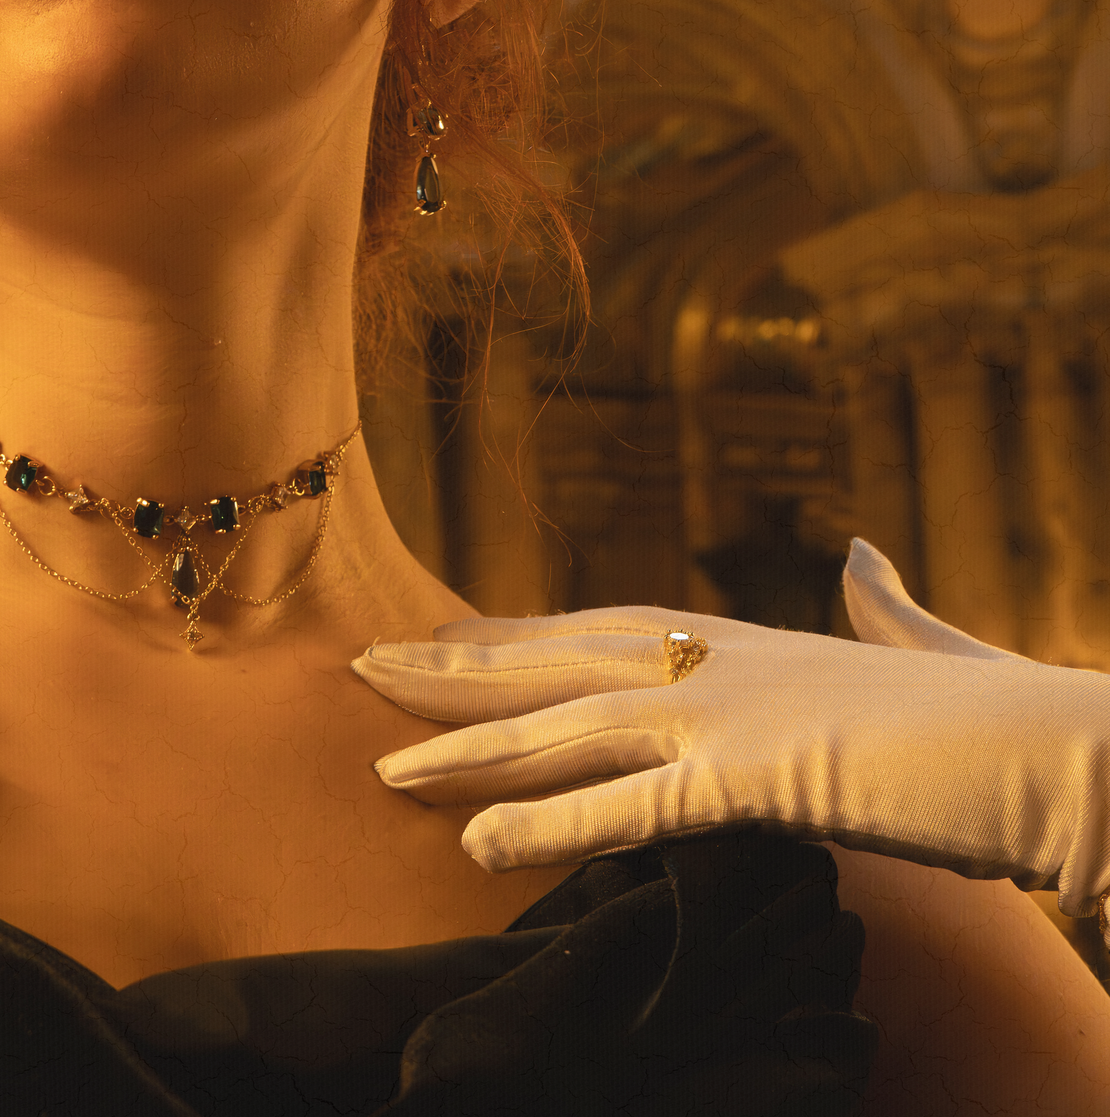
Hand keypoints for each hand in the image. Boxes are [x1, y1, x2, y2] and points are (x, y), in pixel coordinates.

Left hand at [354, 539, 1108, 918]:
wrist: (1071, 750)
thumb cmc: (999, 717)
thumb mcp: (920, 650)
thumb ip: (881, 605)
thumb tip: (864, 555)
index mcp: (749, 639)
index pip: (601, 631)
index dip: (516, 637)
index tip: (443, 636)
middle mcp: (721, 664)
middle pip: (557, 665)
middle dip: (456, 672)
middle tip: (362, 670)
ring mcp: (734, 715)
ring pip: (567, 732)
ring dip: (468, 750)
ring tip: (380, 770)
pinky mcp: (760, 779)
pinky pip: (630, 807)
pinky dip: (546, 824)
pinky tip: (474, 847)